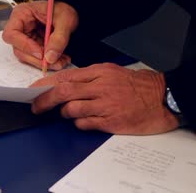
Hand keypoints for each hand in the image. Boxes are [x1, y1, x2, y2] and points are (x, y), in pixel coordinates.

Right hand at [2, 1, 77, 70]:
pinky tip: (60, 59)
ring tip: (60, 61)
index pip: (12, 33)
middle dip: (36, 58)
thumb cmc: (63, 9)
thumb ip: (59, 38)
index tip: (40, 53)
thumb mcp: (65, 19)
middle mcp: (20, 27)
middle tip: (52, 62)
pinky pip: (36, 58)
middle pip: (18, 49)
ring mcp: (25, 38)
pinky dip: (47, 61)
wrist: (71, 12)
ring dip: (43, 62)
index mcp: (21, 14)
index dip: (24, 45)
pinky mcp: (33, 46)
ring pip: (27, 56)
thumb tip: (50, 57)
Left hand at [30, 63, 179, 133]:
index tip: (33, 90)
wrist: (162, 97)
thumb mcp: (110, 71)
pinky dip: (78, 123)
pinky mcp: (112, 121)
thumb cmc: (135, 85)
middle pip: (63, 92)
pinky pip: (85, 123)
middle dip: (45, 100)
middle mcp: (100, 87)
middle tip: (36, 106)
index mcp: (98, 72)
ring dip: (64, 113)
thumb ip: (87, 77)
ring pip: (72, 109)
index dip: (44, 84)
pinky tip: (82, 120)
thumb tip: (61, 83)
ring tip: (67, 112)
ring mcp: (106, 105)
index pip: (64, 77)